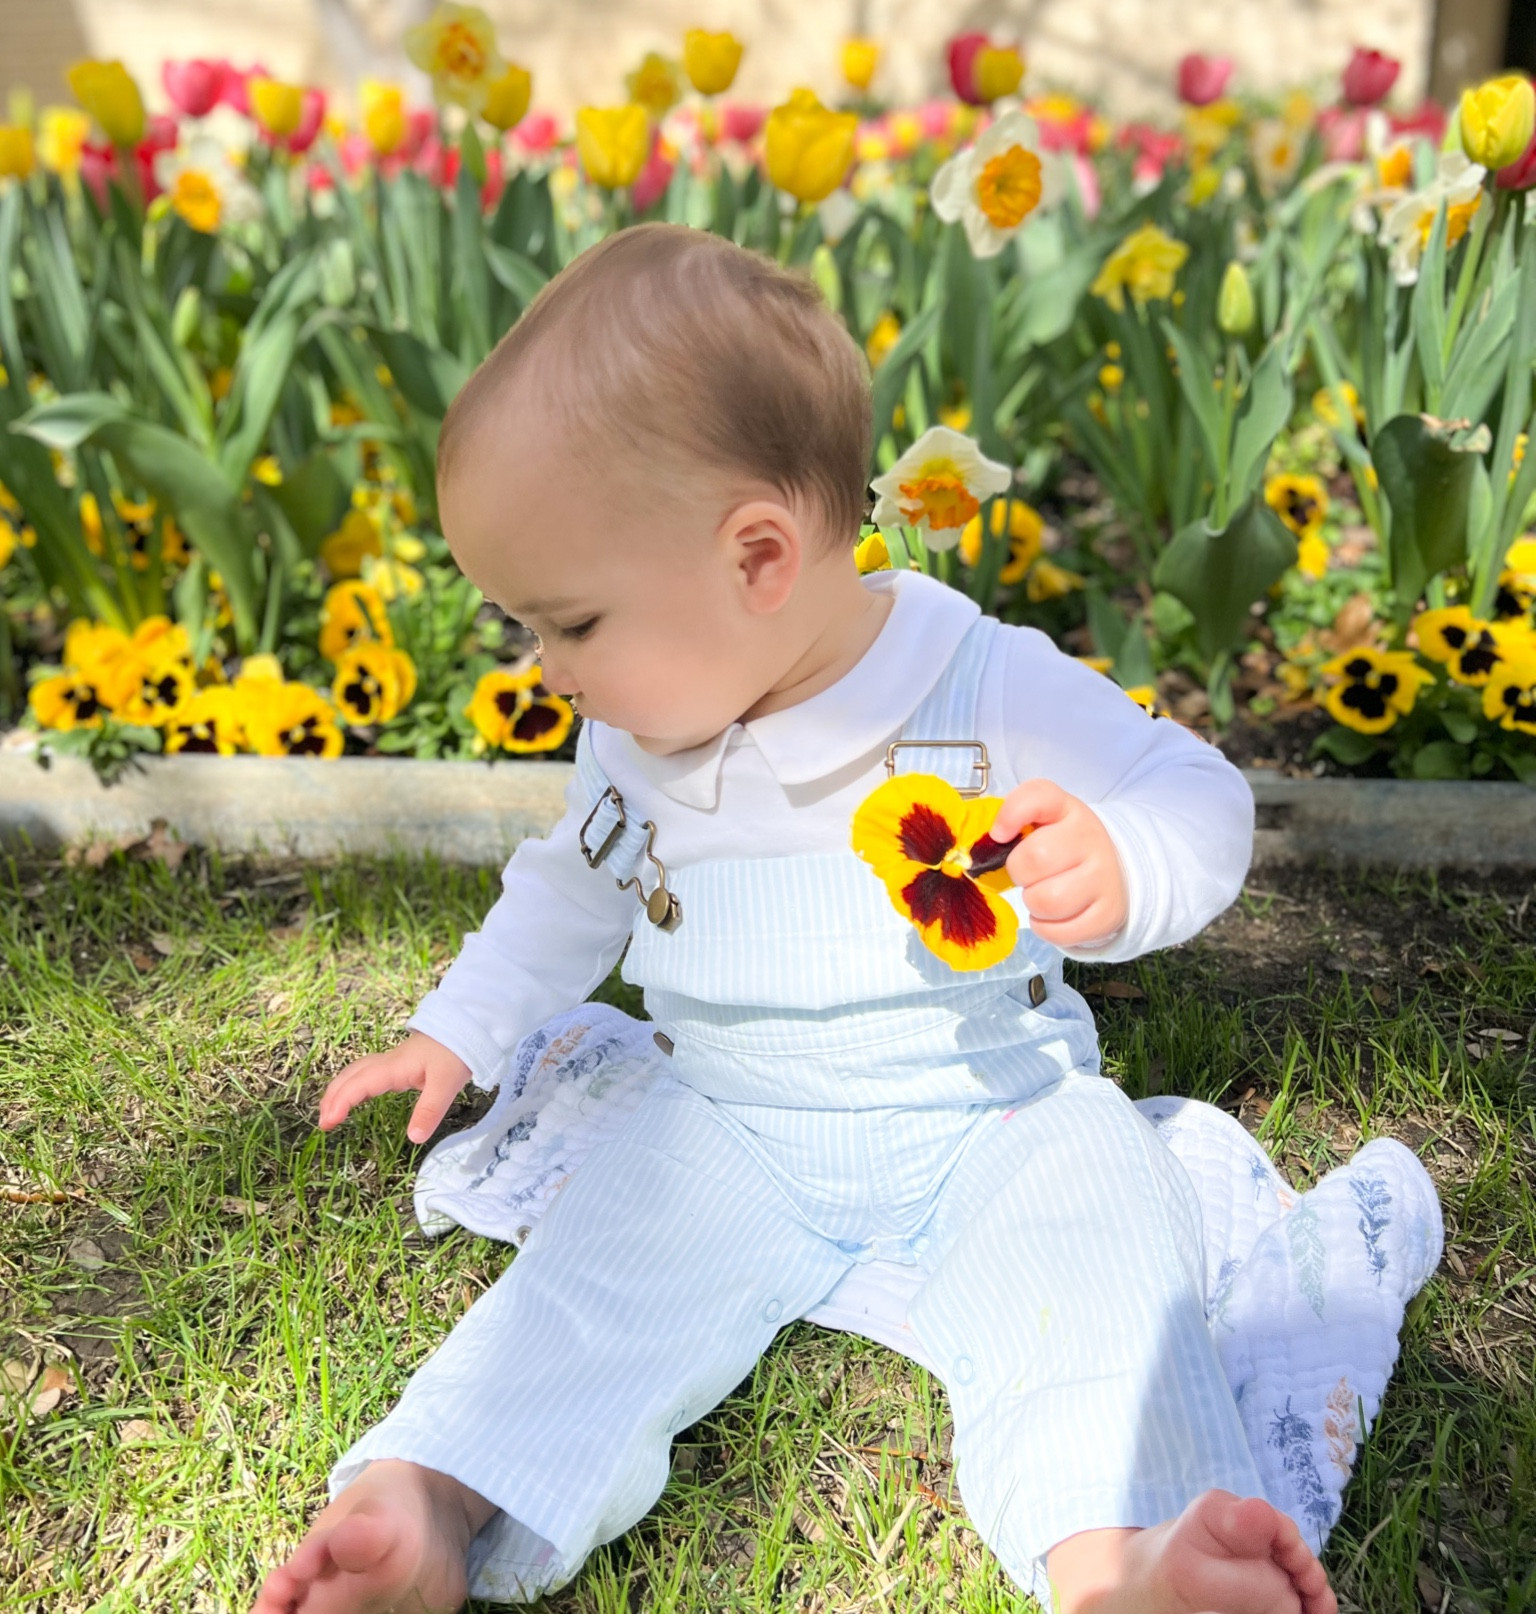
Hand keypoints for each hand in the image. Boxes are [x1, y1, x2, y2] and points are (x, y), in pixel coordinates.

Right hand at [317, 1031, 472, 1143]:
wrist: (468, 1025)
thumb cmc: (456, 1052)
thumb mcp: (446, 1084)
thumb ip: (429, 1111)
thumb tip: (413, 1138)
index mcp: (393, 1068)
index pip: (358, 1085)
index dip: (340, 1103)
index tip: (328, 1123)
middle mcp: (387, 1063)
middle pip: (349, 1076)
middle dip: (332, 1098)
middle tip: (323, 1123)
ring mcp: (392, 1061)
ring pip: (356, 1072)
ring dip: (340, 1089)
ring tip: (330, 1111)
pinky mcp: (400, 1062)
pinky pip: (368, 1072)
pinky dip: (354, 1084)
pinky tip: (358, 1095)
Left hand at [991, 779, 1127, 949]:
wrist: (1112, 871)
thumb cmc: (1063, 844)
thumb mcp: (1043, 818)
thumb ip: (1014, 815)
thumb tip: (995, 837)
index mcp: (1068, 809)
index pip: (1037, 797)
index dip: (1011, 816)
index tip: (1000, 835)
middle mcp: (1091, 838)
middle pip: (1034, 859)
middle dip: (1019, 873)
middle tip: (1030, 873)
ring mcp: (1104, 877)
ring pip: (1046, 901)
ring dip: (1032, 903)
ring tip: (1041, 894)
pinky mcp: (1107, 914)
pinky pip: (1058, 932)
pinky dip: (1045, 927)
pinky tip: (1054, 914)